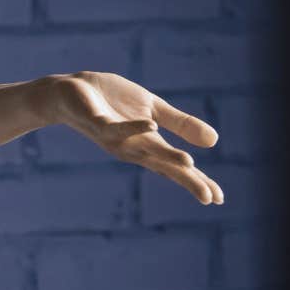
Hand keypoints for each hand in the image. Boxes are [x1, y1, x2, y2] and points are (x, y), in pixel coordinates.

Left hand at [40, 72, 223, 204]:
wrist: (70, 90)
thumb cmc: (111, 102)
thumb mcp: (152, 109)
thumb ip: (180, 124)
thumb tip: (214, 141)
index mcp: (148, 145)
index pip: (177, 168)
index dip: (197, 182)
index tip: (218, 198)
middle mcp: (133, 148)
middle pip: (164, 166)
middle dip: (186, 180)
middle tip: (209, 196)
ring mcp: (115, 138)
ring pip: (143, 151)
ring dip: (165, 157)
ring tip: (190, 163)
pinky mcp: (98, 123)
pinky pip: (116, 128)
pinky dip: (132, 128)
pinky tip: (150, 125)